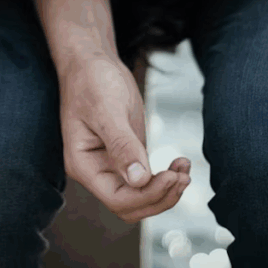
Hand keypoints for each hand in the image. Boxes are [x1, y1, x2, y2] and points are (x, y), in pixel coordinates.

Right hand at [60, 57, 190, 222]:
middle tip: (182, 176)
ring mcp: (112, 164)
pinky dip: (165, 177)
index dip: (146, 195)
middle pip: (129, 205)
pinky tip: (179, 163)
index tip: (171, 176)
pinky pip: (147, 179)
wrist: (91, 61)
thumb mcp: (107, 109)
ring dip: (166, 189)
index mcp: (84, 164)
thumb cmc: (92, 80)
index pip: (117, 198)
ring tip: (184, 169)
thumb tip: (139, 180)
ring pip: (141, 196)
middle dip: (159, 196)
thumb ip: (122, 145)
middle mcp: (96, 170)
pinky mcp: (127, 155)